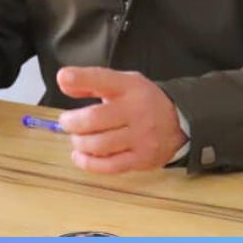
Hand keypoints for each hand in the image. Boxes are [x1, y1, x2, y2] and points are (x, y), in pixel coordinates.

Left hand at [56, 67, 187, 173]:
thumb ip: (92, 82)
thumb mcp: (122, 83)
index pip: (103, 79)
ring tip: (78, 139)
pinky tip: (81, 157)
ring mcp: (141, 137)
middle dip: (72, 123)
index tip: (63, 77)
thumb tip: (63, 81)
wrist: (179, 123)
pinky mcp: (141, 159)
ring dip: (80, 143)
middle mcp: (136, 111)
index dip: (80, 78)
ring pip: (99, 145)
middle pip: (94, 119)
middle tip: (67, 123)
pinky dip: (88, 163)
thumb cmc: (142, 102)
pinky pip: (109, 166)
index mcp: (130, 87)